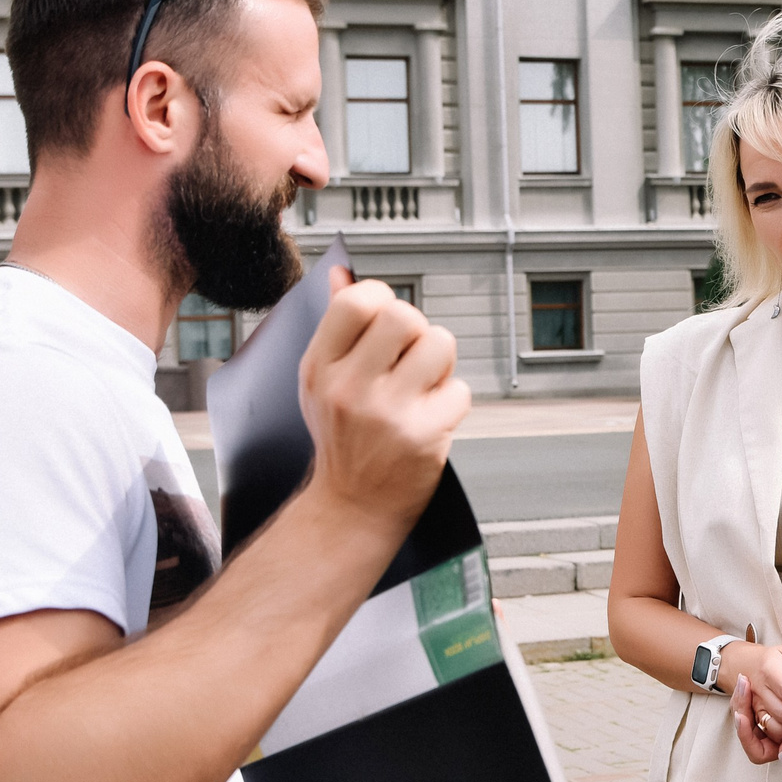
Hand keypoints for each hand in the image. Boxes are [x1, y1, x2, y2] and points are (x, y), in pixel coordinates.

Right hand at [297, 267, 469, 532]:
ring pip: (440, 344)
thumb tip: (342, 273)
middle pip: (405, 315)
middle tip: (407, 358)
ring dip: (440, 363)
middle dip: (416, 330)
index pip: (358, 301)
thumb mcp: (323, 382)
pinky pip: (460, 390)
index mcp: (320, 367)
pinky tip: (430, 419)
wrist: (351, 508)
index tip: (384, 321)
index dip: (383, 299)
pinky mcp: (423, 436)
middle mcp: (349, 388)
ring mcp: (387, 413)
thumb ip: (336, 327)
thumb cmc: (342, 437)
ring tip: (421, 386)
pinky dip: (452, 402)